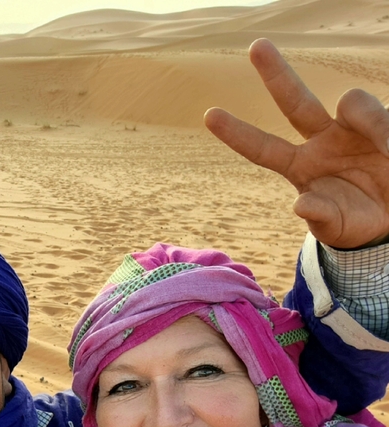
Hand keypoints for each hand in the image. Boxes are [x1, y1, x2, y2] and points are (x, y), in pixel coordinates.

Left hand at [204, 38, 388, 248]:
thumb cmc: (356, 223)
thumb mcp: (336, 227)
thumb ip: (320, 217)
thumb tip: (301, 205)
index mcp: (299, 166)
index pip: (262, 148)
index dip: (237, 133)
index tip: (208, 115)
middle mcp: (321, 140)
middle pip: (295, 101)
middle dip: (276, 74)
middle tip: (256, 46)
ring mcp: (351, 129)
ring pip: (353, 102)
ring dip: (374, 123)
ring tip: (388, 152)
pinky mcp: (381, 125)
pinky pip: (383, 121)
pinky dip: (388, 134)